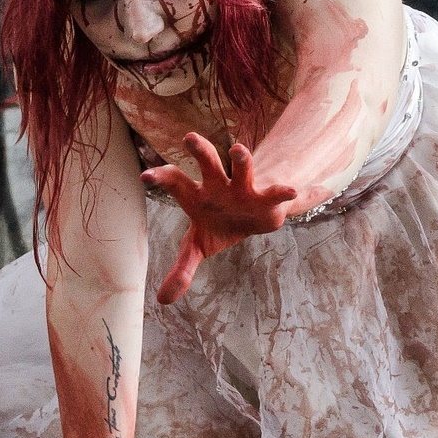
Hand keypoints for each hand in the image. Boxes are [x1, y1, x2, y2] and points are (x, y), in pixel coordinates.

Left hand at [140, 133, 296, 303]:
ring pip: (241, 167)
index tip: (146, 177)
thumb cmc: (218, 226)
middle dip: (200, 150)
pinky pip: (274, 192)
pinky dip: (282, 191)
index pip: (175, 181)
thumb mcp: (198, 247)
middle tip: (189, 137)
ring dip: (241, 158)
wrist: (253, 217)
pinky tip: (291, 191)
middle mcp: (218, 185)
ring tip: (237, 150)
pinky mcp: (265, 197)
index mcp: (196, 194)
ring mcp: (242, 188)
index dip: (161, 177)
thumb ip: (181, 269)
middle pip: (207, 163)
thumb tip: (163, 300)